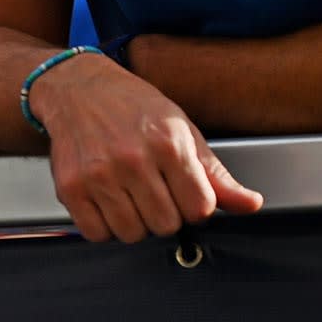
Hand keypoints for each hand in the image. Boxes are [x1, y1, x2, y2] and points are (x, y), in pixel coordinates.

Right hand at [32, 53, 263, 242]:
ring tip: (127, 194)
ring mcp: (98, 174)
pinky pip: (96, 233)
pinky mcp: (70, 186)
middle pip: (166, 226)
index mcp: (168, 144)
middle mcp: (133, 159)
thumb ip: (216, 174)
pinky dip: (103, 226)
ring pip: (132, 233)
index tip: (182, 192)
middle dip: (164, 214)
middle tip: (151, 190)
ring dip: (133, 221)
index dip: (194, 205)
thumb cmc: (132, 106)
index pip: (199, 209)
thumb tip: (250, 204)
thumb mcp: (182, 130)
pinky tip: (106, 201)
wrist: (77, 88)